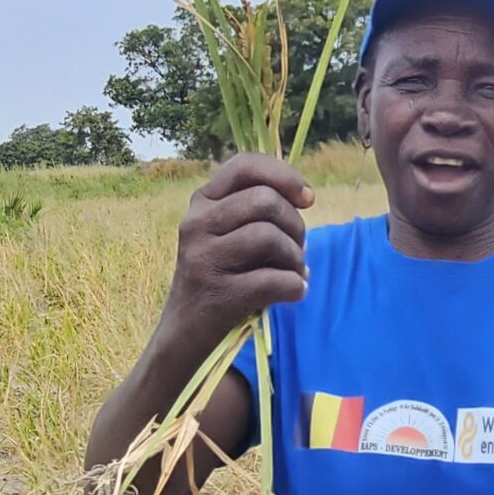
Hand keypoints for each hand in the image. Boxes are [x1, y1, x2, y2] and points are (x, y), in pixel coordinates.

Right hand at [163, 154, 312, 349]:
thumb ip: (256, 209)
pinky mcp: (218, 294)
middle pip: (265, 201)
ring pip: (270, 237)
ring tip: (295, 272)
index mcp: (202, 201)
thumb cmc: (221, 274)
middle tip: (297, 250)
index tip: (307, 198)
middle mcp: (197, 223)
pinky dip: (295, 286)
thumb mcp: (226, 231)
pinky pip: (275, 280)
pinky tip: (295, 292)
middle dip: (295, 226)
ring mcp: (204, 259)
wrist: (186, 329)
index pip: (245, 166)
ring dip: (296, 258)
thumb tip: (305, 196)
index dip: (284, 175)